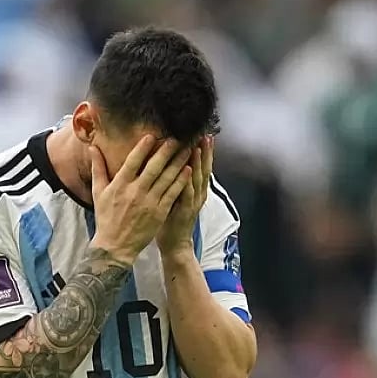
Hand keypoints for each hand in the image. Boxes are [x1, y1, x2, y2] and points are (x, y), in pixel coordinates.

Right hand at [89, 136, 192, 264]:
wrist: (115, 246)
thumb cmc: (106, 218)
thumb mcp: (98, 192)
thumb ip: (98, 168)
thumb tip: (93, 147)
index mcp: (120, 185)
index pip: (133, 161)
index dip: (143, 147)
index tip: (152, 135)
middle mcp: (135, 191)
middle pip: (154, 166)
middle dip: (166, 151)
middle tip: (177, 138)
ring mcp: (149, 202)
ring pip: (167, 178)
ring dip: (178, 162)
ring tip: (188, 149)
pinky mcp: (159, 212)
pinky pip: (172, 193)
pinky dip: (181, 181)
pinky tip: (188, 170)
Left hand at [159, 137, 213, 254]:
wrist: (175, 244)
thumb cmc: (171, 219)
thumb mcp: (176, 195)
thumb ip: (176, 180)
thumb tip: (171, 162)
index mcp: (195, 189)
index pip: (201, 165)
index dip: (203, 150)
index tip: (202, 133)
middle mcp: (198, 193)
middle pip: (203, 168)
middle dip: (205, 151)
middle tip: (205, 133)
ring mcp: (193, 202)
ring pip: (198, 178)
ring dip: (199, 161)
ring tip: (199, 145)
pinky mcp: (185, 211)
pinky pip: (187, 193)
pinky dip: (189, 181)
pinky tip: (189, 170)